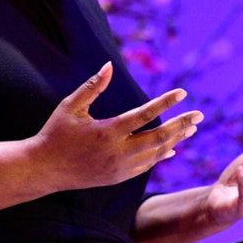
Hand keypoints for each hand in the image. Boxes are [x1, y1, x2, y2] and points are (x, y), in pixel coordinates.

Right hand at [30, 62, 203, 191]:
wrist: (43, 170)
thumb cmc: (55, 133)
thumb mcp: (70, 107)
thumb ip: (92, 87)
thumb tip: (109, 65)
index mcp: (107, 132)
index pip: (144, 115)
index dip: (165, 102)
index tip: (183, 92)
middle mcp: (117, 152)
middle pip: (158, 138)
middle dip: (181, 125)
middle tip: (199, 115)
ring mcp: (119, 168)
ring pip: (156, 154)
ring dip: (175, 140)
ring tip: (191, 128)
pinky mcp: (117, 178)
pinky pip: (146, 166)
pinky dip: (161, 155)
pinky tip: (172, 147)